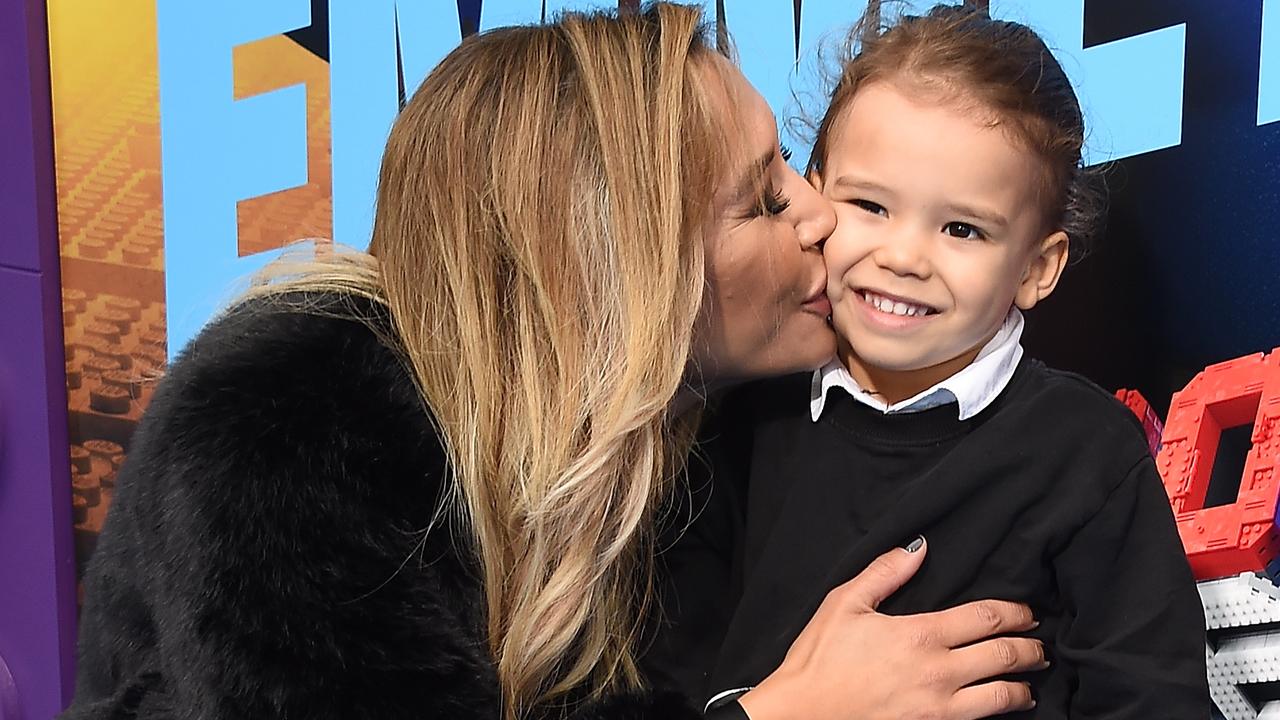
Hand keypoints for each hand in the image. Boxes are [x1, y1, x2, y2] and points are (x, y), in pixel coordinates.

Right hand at [737, 538, 1045, 719]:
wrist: (802, 715)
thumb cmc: (819, 660)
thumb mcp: (844, 604)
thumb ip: (885, 573)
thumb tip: (917, 547)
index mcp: (920, 634)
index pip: (986, 618)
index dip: (1014, 612)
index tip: (1025, 611)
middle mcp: (938, 672)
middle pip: (1003, 655)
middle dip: (1029, 647)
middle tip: (1039, 642)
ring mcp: (939, 707)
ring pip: (1001, 696)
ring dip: (1024, 685)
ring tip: (1032, 676)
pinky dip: (1002, 711)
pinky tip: (1005, 705)